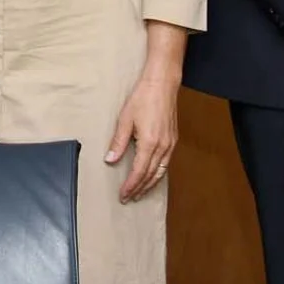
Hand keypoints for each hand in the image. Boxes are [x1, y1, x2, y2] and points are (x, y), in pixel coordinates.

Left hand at [106, 74, 178, 202]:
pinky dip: (158, 174)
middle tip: (129, 198)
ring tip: (140, 192)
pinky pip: (166, 163)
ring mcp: (170, 144)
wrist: (162, 85)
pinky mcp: (173, 140)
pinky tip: (152, 176)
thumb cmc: (142, 98)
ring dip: (150, 184)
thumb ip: (118, 142)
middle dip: (139, 188)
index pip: (139, 171)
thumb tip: (110, 160)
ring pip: (161, 172)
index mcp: (150, 143)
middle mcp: (163, 147)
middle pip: (150, 175)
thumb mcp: (125, 119)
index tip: (123, 195)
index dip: (131, 185)